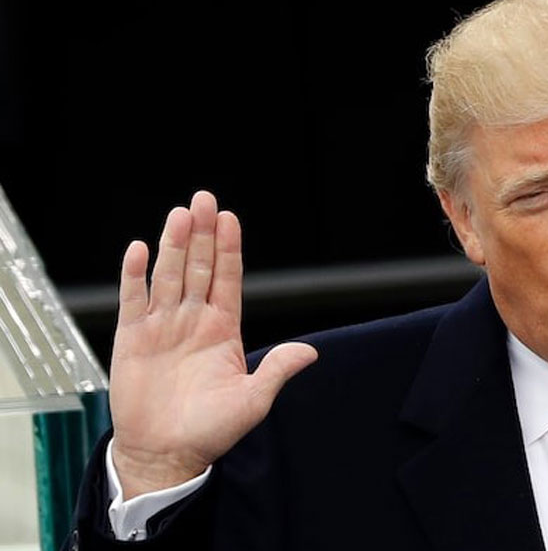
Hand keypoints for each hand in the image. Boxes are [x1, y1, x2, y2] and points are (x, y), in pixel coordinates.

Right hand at [109, 191, 316, 499]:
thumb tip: (310, 352)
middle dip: (202, 234)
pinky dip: (134, 275)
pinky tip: (139, 249)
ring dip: (173, 245)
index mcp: (223, 329)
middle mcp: (194, 320)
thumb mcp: (252, 400)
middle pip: (199, 267)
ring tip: (180, 215)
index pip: (228, 278)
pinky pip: (133, 299)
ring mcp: (163, 325)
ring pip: (169, 275)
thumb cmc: (211, 430)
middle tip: (204, 199)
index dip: (229, 248)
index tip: (230, 218)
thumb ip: (277, 370)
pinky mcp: (132, 337)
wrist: (166, 454)